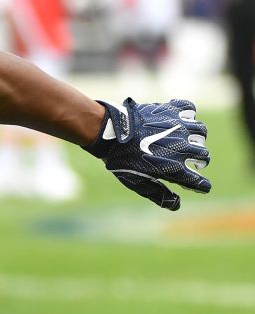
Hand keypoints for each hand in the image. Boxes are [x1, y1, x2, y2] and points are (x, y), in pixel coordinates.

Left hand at [84, 98, 210, 210]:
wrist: (109, 134)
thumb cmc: (121, 161)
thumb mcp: (137, 183)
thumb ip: (158, 194)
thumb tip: (176, 205)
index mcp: (175, 169)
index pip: (201, 183)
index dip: (200, 185)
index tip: (197, 183)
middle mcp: (182, 148)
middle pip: (204, 156)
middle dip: (200, 161)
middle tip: (191, 161)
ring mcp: (178, 127)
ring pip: (201, 131)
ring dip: (197, 137)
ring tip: (186, 140)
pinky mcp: (170, 110)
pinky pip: (188, 108)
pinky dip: (188, 113)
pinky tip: (180, 119)